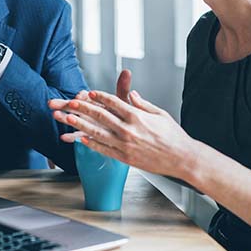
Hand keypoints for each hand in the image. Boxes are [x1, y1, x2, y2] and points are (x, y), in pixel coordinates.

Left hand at [49, 90, 198, 178]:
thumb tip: (131, 94)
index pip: (113, 102)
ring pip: (98, 133)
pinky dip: (92, 144)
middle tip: (70, 102)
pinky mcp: (125, 158)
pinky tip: (81, 139)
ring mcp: (125, 145)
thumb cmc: (173, 136)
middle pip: (101, 116)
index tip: (89, 92)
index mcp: (137, 116)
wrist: (182, 158)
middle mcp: (128, 130)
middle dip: (83, 108)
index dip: (99, 96)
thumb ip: (142, 103)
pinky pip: (104, 149)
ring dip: (81, 125)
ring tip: (68, 119)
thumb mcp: (159, 113)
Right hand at [58, 69, 131, 142]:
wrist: (125, 129)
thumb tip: (126, 72)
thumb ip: (122, 88)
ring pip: (73, 120)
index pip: (86, 97)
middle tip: (52, 103)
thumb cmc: (124, 114)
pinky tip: (64, 137)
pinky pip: (77, 136)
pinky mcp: (87, 134)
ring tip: (55, 115)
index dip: (82, 96)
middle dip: (63, 104)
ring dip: (63, 118)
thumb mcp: (123, 101)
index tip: (80, 95)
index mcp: (95, 101)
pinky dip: (71, 137)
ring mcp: (87, 123)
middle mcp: (89, 111)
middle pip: (74, 106)